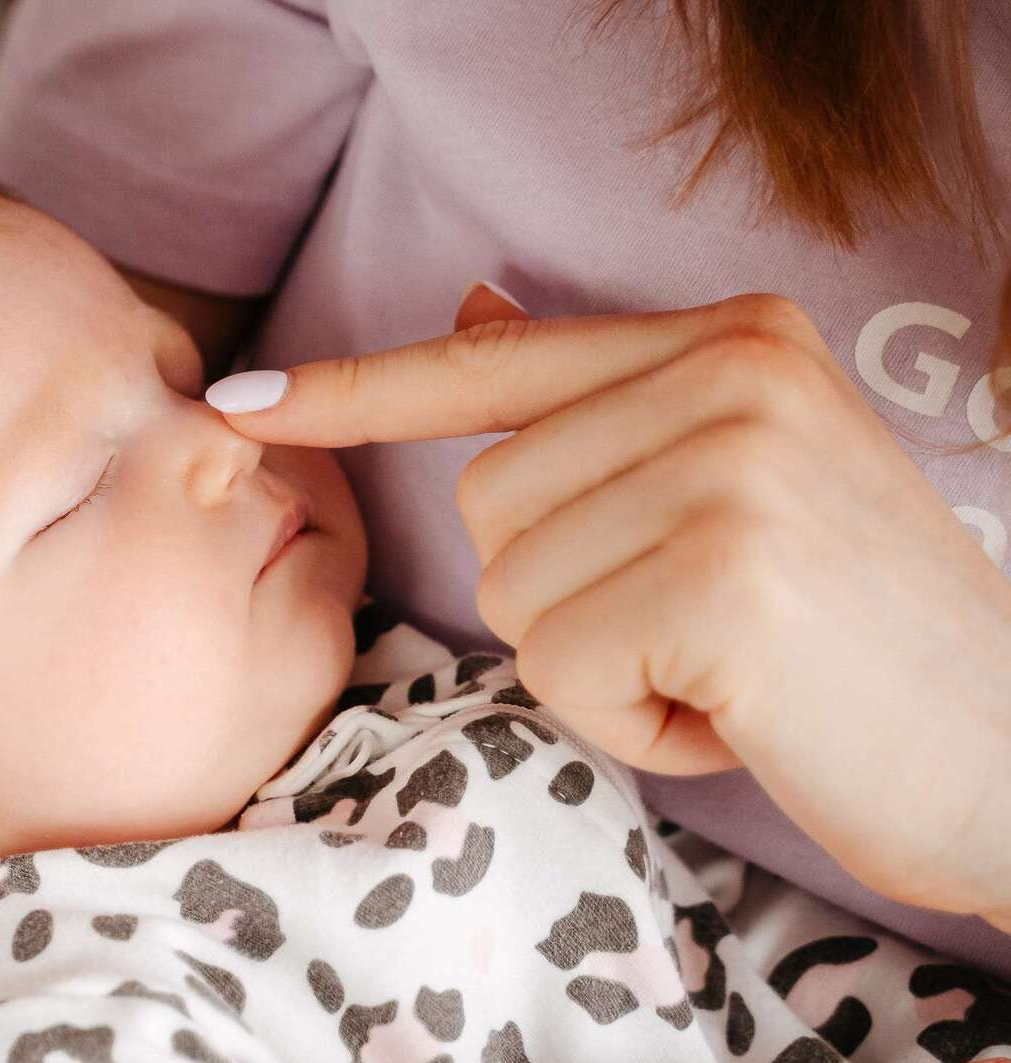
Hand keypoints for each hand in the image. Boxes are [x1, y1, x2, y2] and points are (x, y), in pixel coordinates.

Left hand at [206, 290, 1010, 917]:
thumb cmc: (858, 643)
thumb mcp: (741, 487)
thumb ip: (607, 403)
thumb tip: (476, 304)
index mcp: (732, 338)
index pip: (494, 365)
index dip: (352, 391)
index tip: (239, 402)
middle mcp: (731, 374)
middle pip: (486, 504)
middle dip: (570, 599)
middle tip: (711, 630)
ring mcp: (728, 468)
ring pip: (514, 589)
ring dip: (600, 665)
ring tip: (729, 668)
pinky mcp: (719, 578)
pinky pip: (557, 669)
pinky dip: (627, 724)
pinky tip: (736, 716)